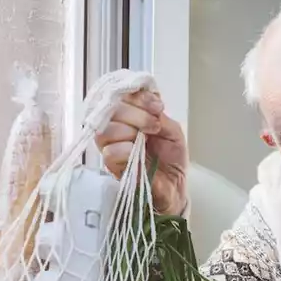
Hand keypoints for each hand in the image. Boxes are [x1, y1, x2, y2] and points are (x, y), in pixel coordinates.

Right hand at [94, 89, 188, 214]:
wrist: (175, 185)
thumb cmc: (172, 158)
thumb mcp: (173, 130)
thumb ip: (159, 115)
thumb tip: (149, 103)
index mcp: (131, 115)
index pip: (123, 95)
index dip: (138, 98)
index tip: (157, 106)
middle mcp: (118, 127)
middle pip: (111, 109)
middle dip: (136, 114)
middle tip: (154, 126)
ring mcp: (112, 145)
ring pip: (105, 129)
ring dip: (129, 130)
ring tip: (146, 140)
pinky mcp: (112, 165)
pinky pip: (108, 152)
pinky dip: (124, 150)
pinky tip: (136, 154)